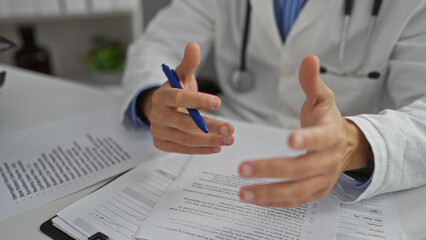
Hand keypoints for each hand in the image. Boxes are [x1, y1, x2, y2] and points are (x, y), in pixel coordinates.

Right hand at [142, 42, 234, 153]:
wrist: (162, 108)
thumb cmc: (176, 91)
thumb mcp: (182, 76)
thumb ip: (189, 63)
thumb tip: (193, 45)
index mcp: (161, 95)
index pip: (179, 98)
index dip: (198, 101)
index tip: (219, 102)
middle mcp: (156, 114)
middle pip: (184, 122)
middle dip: (210, 126)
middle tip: (231, 128)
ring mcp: (158, 131)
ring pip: (185, 139)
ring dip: (210, 141)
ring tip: (229, 139)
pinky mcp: (161, 144)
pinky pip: (183, 150)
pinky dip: (202, 150)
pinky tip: (218, 147)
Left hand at [238, 56, 371, 206]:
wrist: (347, 146)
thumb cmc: (329, 120)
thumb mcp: (323, 98)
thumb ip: (312, 82)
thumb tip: (308, 58)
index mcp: (332, 135)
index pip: (322, 138)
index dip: (307, 139)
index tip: (288, 139)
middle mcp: (329, 161)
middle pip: (302, 169)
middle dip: (272, 169)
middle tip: (243, 168)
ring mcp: (323, 179)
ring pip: (297, 190)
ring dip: (269, 192)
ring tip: (242, 192)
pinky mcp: (315, 192)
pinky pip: (294, 201)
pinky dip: (274, 201)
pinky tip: (253, 198)